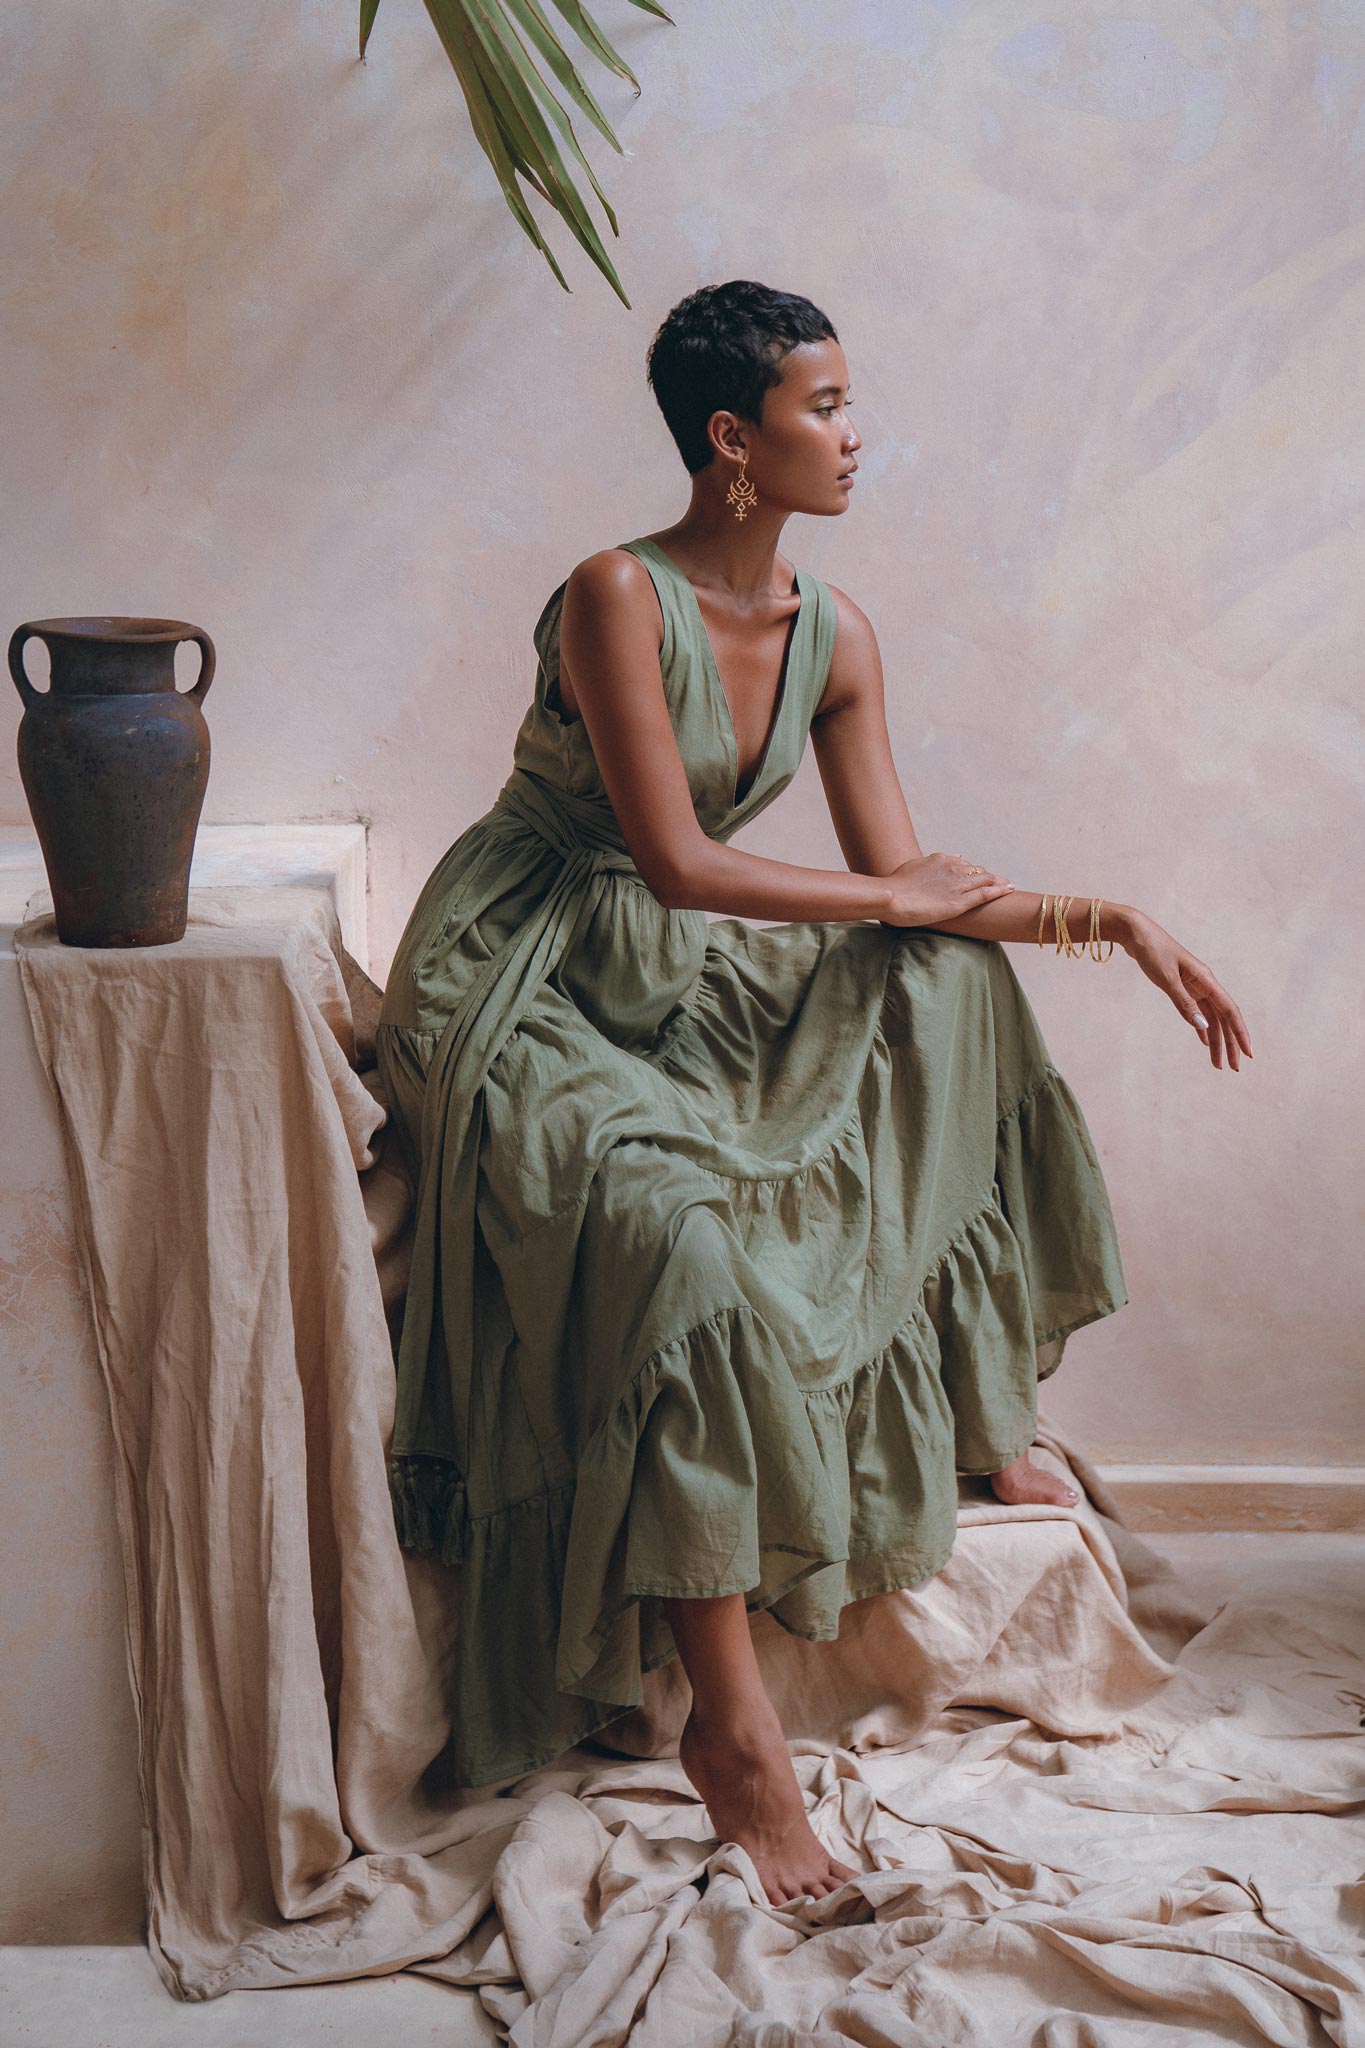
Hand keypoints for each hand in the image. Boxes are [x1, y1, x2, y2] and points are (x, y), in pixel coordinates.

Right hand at [881, 851, 1014, 926]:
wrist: (891, 896)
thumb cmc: (895, 885)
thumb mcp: (914, 866)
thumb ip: (931, 864)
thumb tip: (947, 858)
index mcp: (941, 859)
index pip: (964, 864)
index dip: (973, 871)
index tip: (979, 876)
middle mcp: (953, 868)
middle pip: (978, 870)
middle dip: (990, 876)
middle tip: (1002, 881)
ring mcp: (958, 884)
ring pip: (986, 880)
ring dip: (999, 882)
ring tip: (1010, 886)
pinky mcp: (960, 901)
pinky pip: (985, 894)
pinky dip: (999, 890)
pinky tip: (1009, 890)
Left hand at [1120, 910, 1252, 1071]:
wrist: (1136, 933)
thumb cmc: (1152, 952)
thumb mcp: (1166, 979)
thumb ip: (1183, 1002)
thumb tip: (1203, 1026)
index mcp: (1206, 980)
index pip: (1229, 1011)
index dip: (1240, 1033)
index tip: (1247, 1054)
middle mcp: (1205, 984)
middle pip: (1223, 1018)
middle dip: (1229, 1044)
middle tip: (1233, 1068)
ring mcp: (1194, 986)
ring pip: (1211, 1018)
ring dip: (1215, 1040)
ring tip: (1217, 1063)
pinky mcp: (1183, 987)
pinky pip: (1198, 1011)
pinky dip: (1202, 1027)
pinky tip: (1204, 1042)